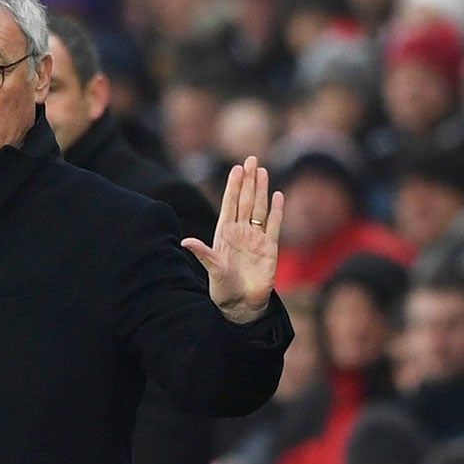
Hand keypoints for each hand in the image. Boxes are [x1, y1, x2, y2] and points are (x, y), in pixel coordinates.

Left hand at [183, 156, 282, 324]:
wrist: (241, 304)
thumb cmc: (223, 288)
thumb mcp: (212, 269)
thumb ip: (203, 253)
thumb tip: (185, 241)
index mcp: (224, 234)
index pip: (229, 205)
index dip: (233, 187)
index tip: (236, 169)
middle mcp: (240, 232)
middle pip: (245, 201)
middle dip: (248, 181)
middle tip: (251, 159)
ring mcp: (256, 238)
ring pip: (259, 208)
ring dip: (261, 190)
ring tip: (263, 170)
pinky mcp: (270, 247)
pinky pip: (274, 225)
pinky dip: (277, 211)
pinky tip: (278, 195)